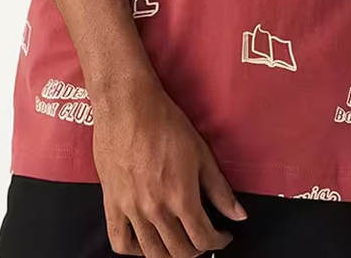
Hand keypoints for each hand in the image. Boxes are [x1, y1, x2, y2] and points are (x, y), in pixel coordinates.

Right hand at [90, 74, 246, 256]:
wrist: (128, 107)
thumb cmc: (165, 123)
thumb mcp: (201, 153)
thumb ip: (220, 189)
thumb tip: (238, 215)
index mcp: (181, 197)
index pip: (203, 238)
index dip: (218, 241)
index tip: (223, 236)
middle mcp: (156, 209)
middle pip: (179, 252)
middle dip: (196, 250)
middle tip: (202, 238)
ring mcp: (131, 209)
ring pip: (152, 253)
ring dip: (169, 255)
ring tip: (178, 243)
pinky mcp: (112, 203)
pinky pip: (119, 241)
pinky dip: (134, 251)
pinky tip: (145, 244)